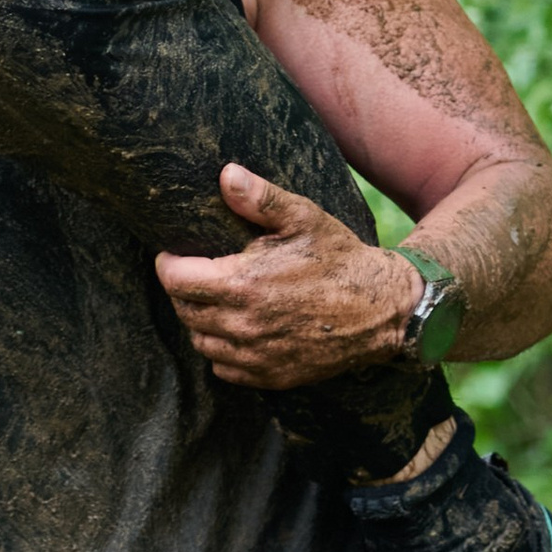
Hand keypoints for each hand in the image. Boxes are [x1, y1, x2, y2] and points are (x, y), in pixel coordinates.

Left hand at [155, 165, 421, 395]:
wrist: (383, 309)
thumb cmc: (340, 258)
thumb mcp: (303, 218)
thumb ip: (260, 198)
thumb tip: (226, 174)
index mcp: (243, 284)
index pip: (175, 280)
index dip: (168, 263)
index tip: (174, 253)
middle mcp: (244, 325)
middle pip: (184, 311)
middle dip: (183, 290)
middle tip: (197, 273)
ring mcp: (257, 356)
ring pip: (201, 342)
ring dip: (200, 321)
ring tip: (216, 299)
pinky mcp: (272, 377)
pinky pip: (225, 368)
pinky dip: (222, 350)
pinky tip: (237, 328)